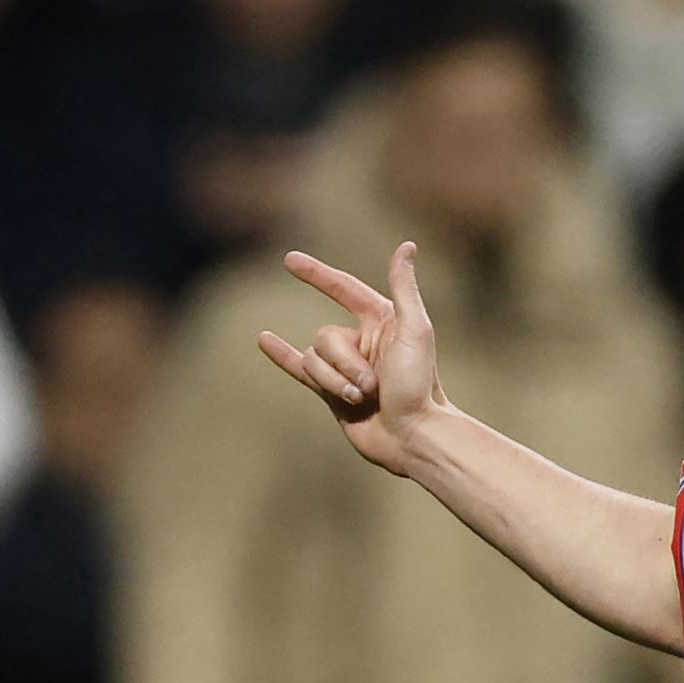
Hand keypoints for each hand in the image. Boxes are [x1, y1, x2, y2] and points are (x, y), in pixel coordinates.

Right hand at [258, 242, 443, 475]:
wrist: (412, 436)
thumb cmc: (420, 385)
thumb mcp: (415, 330)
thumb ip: (404, 289)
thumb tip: (406, 246)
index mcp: (383, 320)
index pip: (343, 289)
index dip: (316, 274)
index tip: (288, 260)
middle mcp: (363, 339)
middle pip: (325, 336)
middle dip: (345, 363)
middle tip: (373, 385)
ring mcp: (346, 366)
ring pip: (315, 360)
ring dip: (335, 382)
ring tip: (364, 399)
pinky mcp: (333, 391)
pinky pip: (300, 367)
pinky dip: (281, 355)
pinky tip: (263, 339)